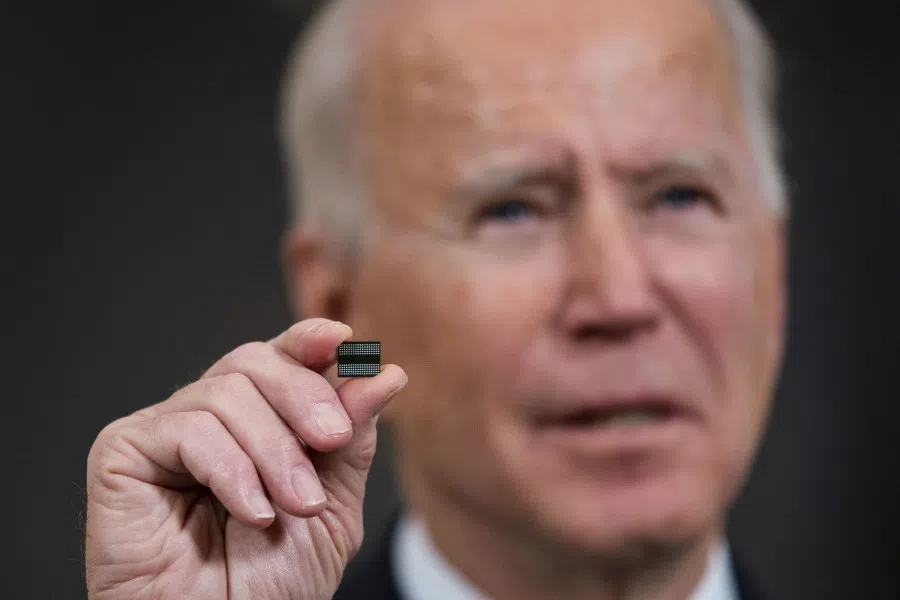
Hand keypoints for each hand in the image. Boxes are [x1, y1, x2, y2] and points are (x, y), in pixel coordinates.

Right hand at [84, 319, 406, 598]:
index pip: (278, 358)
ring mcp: (163, 432)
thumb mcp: (334, 503)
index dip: (308, 341)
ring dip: (274, 451)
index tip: (344, 341)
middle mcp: (208, 418)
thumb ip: (353, 438)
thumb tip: (383, 373)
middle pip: (252, 361)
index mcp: (256, 421)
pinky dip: (231, 469)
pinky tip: (251, 512)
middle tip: (332, 440)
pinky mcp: (122, 452)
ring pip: (225, 393)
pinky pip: (186, 428)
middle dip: (303, 396)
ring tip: (297, 506)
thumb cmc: (271, 583)